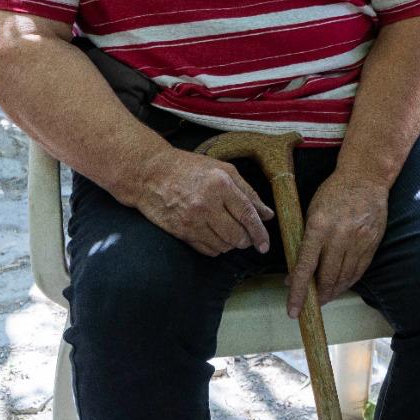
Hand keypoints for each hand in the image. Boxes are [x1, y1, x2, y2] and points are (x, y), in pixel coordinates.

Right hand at [134, 147, 273, 256]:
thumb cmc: (191, 168)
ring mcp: (191, 221)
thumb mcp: (224, 170)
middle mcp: (206, 205)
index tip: (265, 245)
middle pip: (236, 235)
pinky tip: (217, 237)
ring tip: (231, 234)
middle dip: (246, 240)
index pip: (247, 215)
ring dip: (231, 245)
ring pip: (223, 246)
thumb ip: (248, 192)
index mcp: (221, 185)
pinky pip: (206, 250)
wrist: (151, 174)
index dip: (259, 233)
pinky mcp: (180, 232)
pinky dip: (216, 248)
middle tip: (248, 237)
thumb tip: (268, 215)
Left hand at [285, 173, 388, 316]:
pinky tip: (342, 285)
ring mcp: (359, 240)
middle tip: (311, 303)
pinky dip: (349, 281)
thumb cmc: (333, 192)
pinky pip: (359, 269)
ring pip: (344, 277)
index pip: (305, 267)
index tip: (293, 310)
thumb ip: (304, 242)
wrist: (366, 177)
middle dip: (317, 295)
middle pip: (327, 277)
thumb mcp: (312, 213)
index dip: (298, 292)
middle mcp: (340, 236)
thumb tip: (293, 273)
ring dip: (333, 291)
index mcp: (319, 227)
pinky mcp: (372, 242)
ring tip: (325, 296)